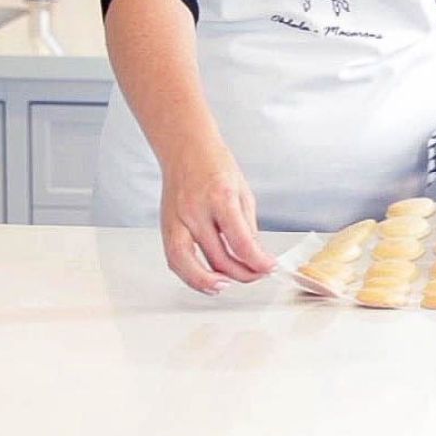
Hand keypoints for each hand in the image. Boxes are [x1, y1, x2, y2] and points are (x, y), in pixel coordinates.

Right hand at [159, 141, 276, 294]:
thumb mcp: (242, 191)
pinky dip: (189, 274)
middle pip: (218, 257)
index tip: (270, 267)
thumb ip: (247, 226)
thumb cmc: (216, 165)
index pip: (241, 242)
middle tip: (256, 274)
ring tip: (228, 286)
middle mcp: (196, 211)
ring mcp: (177, 220)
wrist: (186, 149)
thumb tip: (255, 256)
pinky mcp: (166, 226)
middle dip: (241, 273)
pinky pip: (174, 258)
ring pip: (187, 264)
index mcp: (221, 198)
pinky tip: (206, 279)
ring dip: (208, 282)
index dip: (258, 261)